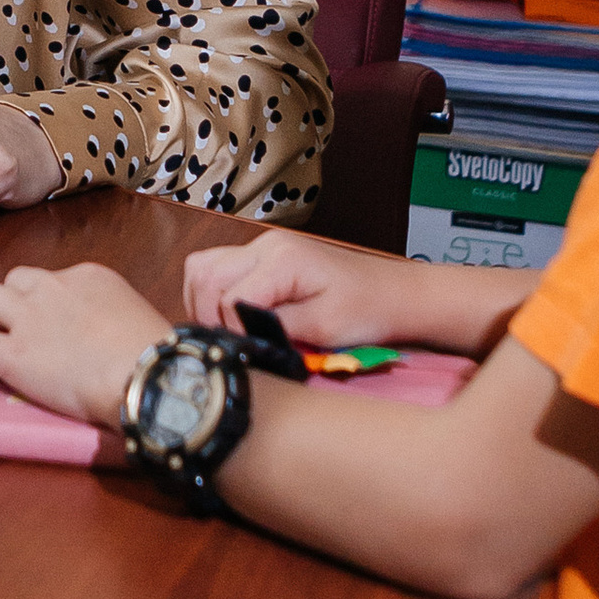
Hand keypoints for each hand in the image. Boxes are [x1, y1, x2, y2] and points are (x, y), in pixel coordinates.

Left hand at [0, 262, 169, 426]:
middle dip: (16, 302)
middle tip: (28, 330)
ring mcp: (28, 319)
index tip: (59, 324)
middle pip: (14, 280)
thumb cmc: (153, 352)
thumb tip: (96, 327)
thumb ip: (105, 308)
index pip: (49, 277)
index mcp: (85, 275)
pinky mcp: (11, 355)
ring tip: (5, 342)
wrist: (145, 375)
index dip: (49, 302)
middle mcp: (51, 288)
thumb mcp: (131, 309)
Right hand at [180, 226, 422, 348]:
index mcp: (282, 260)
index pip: (227, 296)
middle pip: (205, 274)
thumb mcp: (323, 328)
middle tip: (232, 344)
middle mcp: (266, 245)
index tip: (250, 352)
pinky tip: (231, 319)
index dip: (230, 330)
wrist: (395, 294)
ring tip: (227, 332)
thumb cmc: (367, 310)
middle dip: (208, 315)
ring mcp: (263, 247)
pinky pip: (219, 269)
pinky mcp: (264, 257)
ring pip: (204, 268)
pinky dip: (214, 295)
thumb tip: (236, 337)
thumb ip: (274, 329)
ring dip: (205, 302)